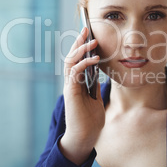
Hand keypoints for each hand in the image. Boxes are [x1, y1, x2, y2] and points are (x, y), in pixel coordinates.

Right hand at [59, 27, 104, 164]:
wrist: (86, 136)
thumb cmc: (91, 119)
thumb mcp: (95, 97)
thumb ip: (94, 85)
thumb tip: (98, 72)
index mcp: (76, 82)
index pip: (76, 59)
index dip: (81, 46)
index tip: (88, 34)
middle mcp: (70, 82)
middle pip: (71, 57)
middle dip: (78, 42)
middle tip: (86, 29)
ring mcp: (69, 86)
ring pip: (71, 62)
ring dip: (81, 50)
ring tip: (91, 41)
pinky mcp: (70, 92)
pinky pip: (75, 73)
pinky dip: (84, 64)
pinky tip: (94, 59)